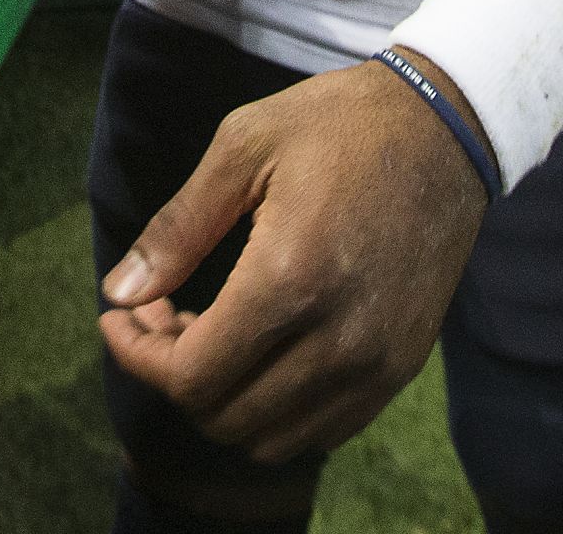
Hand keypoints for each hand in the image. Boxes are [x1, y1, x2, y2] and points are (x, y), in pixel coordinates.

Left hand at [99, 58, 488, 465]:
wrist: (444, 128)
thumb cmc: (336, 124)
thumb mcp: (242, 147)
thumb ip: (177, 228)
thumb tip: (117, 293)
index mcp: (290, 279)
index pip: (192, 376)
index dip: (137, 355)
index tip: (118, 315)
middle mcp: (339, 340)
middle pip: (224, 418)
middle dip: (171, 372)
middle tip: (160, 308)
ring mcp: (378, 364)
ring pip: (271, 439)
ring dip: (222, 397)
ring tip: (207, 327)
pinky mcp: (402, 367)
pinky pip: (322, 429)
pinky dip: (274, 407)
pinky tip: (260, 343)